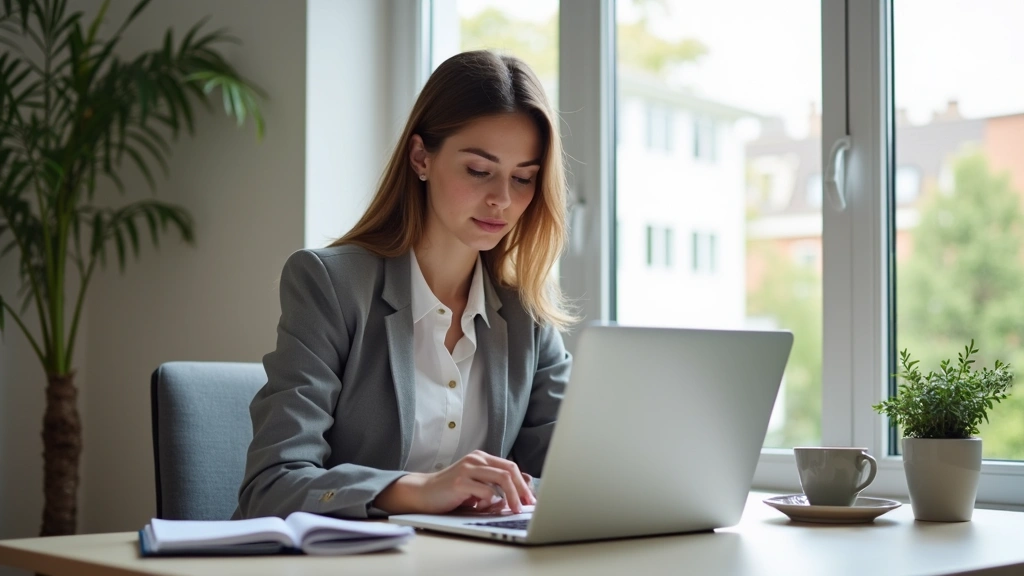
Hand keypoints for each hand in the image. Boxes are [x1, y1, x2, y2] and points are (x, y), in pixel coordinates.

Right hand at [374, 451, 535, 513]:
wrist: (423, 493)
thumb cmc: (451, 492)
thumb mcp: (475, 485)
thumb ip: (493, 485)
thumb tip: (520, 494)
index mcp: (481, 458)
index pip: (510, 467)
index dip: (523, 484)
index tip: (531, 500)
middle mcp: (476, 459)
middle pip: (509, 471)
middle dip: (522, 490)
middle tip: (527, 506)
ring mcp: (468, 469)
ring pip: (502, 479)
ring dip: (512, 496)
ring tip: (513, 509)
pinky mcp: (460, 482)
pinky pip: (486, 491)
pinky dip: (490, 501)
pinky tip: (483, 507)